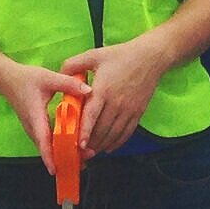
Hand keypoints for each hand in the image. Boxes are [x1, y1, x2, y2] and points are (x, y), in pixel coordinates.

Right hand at [0, 63, 93, 170]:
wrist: (8, 79)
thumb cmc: (26, 79)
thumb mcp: (48, 77)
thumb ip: (68, 84)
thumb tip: (89, 91)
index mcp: (35, 117)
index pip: (42, 140)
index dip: (49, 156)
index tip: (57, 168)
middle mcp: (33, 128)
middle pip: (47, 150)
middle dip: (64, 157)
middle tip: (86, 161)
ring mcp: (34, 130)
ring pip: (48, 148)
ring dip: (64, 154)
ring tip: (84, 157)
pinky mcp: (36, 129)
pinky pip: (48, 142)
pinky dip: (60, 147)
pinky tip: (75, 147)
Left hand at [66, 35, 169, 154]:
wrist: (150, 57)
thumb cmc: (120, 55)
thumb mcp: (94, 55)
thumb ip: (73, 64)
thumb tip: (59, 74)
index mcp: (103, 90)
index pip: (92, 116)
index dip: (85, 132)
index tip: (79, 145)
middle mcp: (116, 103)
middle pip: (102, 130)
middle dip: (90, 144)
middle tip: (79, 153)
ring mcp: (128, 109)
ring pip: (113, 134)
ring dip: (102, 145)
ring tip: (91, 152)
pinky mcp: (138, 112)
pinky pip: (127, 133)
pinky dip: (117, 143)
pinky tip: (108, 147)